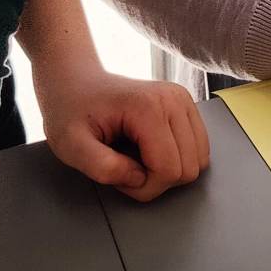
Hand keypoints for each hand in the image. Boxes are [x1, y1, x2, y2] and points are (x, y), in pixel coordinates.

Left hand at [39, 69, 210, 202]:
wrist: (76, 82)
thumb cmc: (72, 110)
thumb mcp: (71, 145)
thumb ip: (101, 168)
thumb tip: (138, 179)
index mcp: (149, 107)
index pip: (169, 170)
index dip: (143, 187)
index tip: (116, 172)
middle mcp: (174, 99)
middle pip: (189, 169)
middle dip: (156, 181)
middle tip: (125, 167)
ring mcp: (183, 100)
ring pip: (199, 162)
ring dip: (168, 171)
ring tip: (137, 157)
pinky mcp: (187, 106)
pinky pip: (199, 150)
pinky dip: (177, 160)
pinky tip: (151, 150)